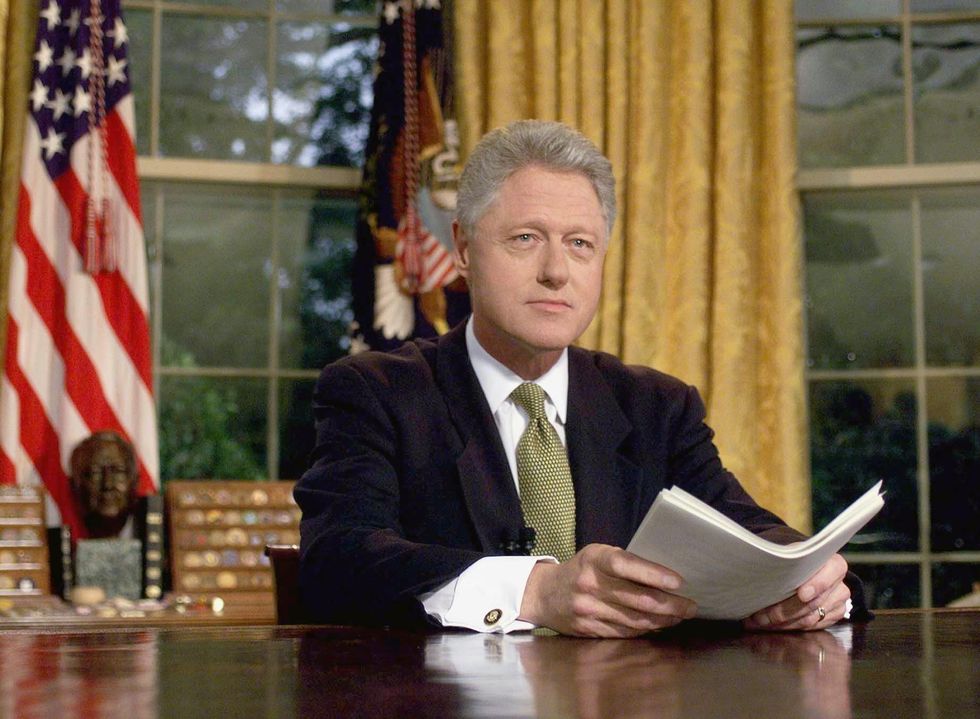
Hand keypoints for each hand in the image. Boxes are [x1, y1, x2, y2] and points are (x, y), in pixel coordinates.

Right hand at [518, 543, 696, 636]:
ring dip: (663, 620)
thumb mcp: (597, 555)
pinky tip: (658, 625)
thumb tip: (663, 578)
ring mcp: (589, 609)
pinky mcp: (589, 629)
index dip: (654, 574)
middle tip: (691, 606)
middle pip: (637, 599)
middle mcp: (590, 584)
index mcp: (594, 559)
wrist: (544, 594)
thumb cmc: (581, 570)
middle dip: (670, 605)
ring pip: (635, 619)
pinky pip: (625, 632)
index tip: (678, 582)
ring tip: (680, 617)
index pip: (626, 565)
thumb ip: (624, 563)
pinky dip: (645, 629)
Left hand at [743, 553, 849, 631]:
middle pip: (813, 602)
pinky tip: (772, 624)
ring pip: (809, 618)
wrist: (807, 571)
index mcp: (833, 563)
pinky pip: (811, 627)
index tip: (801, 594)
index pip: (832, 572)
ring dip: (781, 622)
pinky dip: (789, 627)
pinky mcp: (834, 616)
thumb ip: (787, 564)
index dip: (817, 584)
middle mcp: (839, 583)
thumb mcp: (792, 556)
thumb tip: (761, 573)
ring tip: (759, 621)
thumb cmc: (796, 562)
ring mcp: (838, 601)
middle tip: (760, 615)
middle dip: (783, 611)